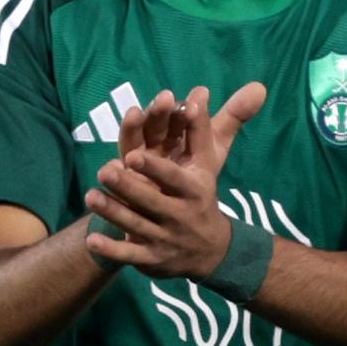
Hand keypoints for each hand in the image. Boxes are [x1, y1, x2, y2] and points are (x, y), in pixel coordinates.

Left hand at [79, 81, 267, 277]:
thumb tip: (255, 86)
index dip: (157, 168)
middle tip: (105, 170)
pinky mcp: (152, 259)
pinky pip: (129, 255)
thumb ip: (226, 122)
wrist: (210, 250)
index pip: (175, 176)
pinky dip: (111, 249)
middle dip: (130, 186)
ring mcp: (165, 237)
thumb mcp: (213, 159)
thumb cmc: (201, 192)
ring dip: (114, 212)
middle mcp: (180, 213)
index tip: (134, 156)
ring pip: (136, 225)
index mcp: (195, 188)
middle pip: (152, 200)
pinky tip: (92, 240)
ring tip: (91, 195)